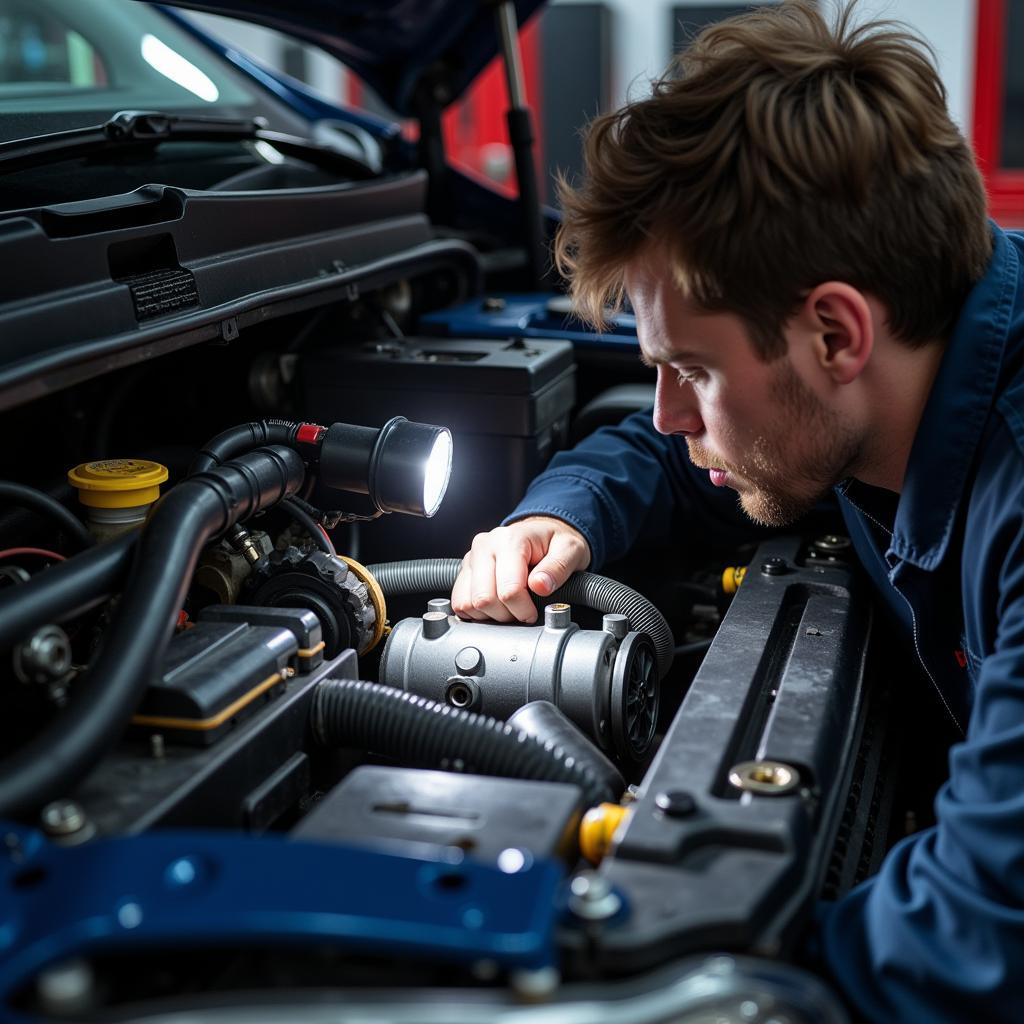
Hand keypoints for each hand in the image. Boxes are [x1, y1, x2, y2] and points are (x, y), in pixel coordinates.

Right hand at [452, 516, 590, 623]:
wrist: (541, 533)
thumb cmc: (555, 542)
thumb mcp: (571, 550)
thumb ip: (558, 567)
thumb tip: (540, 586)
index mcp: (510, 540)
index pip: (508, 590)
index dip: (523, 610)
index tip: (533, 612)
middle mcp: (485, 546)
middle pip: (483, 599)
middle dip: (506, 615)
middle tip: (522, 611)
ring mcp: (471, 558)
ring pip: (467, 603)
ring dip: (489, 615)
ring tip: (509, 607)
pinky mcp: (464, 571)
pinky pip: (459, 602)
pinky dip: (476, 612)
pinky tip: (495, 606)